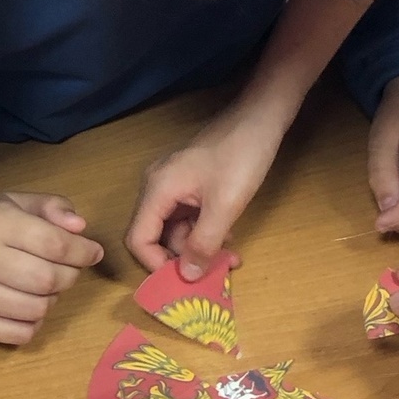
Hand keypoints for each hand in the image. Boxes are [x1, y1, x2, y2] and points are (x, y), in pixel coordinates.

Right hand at [0, 192, 102, 344]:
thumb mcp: (19, 203)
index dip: (82, 251)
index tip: (93, 252)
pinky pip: (21, 334)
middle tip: (67, 269)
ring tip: (43, 285)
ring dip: (52, 299)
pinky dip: (34, 322)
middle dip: (69, 275)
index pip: (53, 244)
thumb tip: (79, 228)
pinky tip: (27, 304)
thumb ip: (53, 208)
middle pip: (48, 280)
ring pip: (38, 309)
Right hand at [125, 112, 282, 276]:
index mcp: (157, 189)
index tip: (184, 280)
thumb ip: (203, 244)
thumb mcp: (225, 206)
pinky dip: (204, 232)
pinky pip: (188, 218)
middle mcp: (158, 187)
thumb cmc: (242, 156)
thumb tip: (186, 277)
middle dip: (181, 258)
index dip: (155, 264)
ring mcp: (174, 185)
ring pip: (175, 229)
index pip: (138, 238)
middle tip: (211, 273)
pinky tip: (228, 239)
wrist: (261, 118)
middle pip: (155, 236)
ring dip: (197, 247)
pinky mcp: (190, 184)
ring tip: (228, 258)